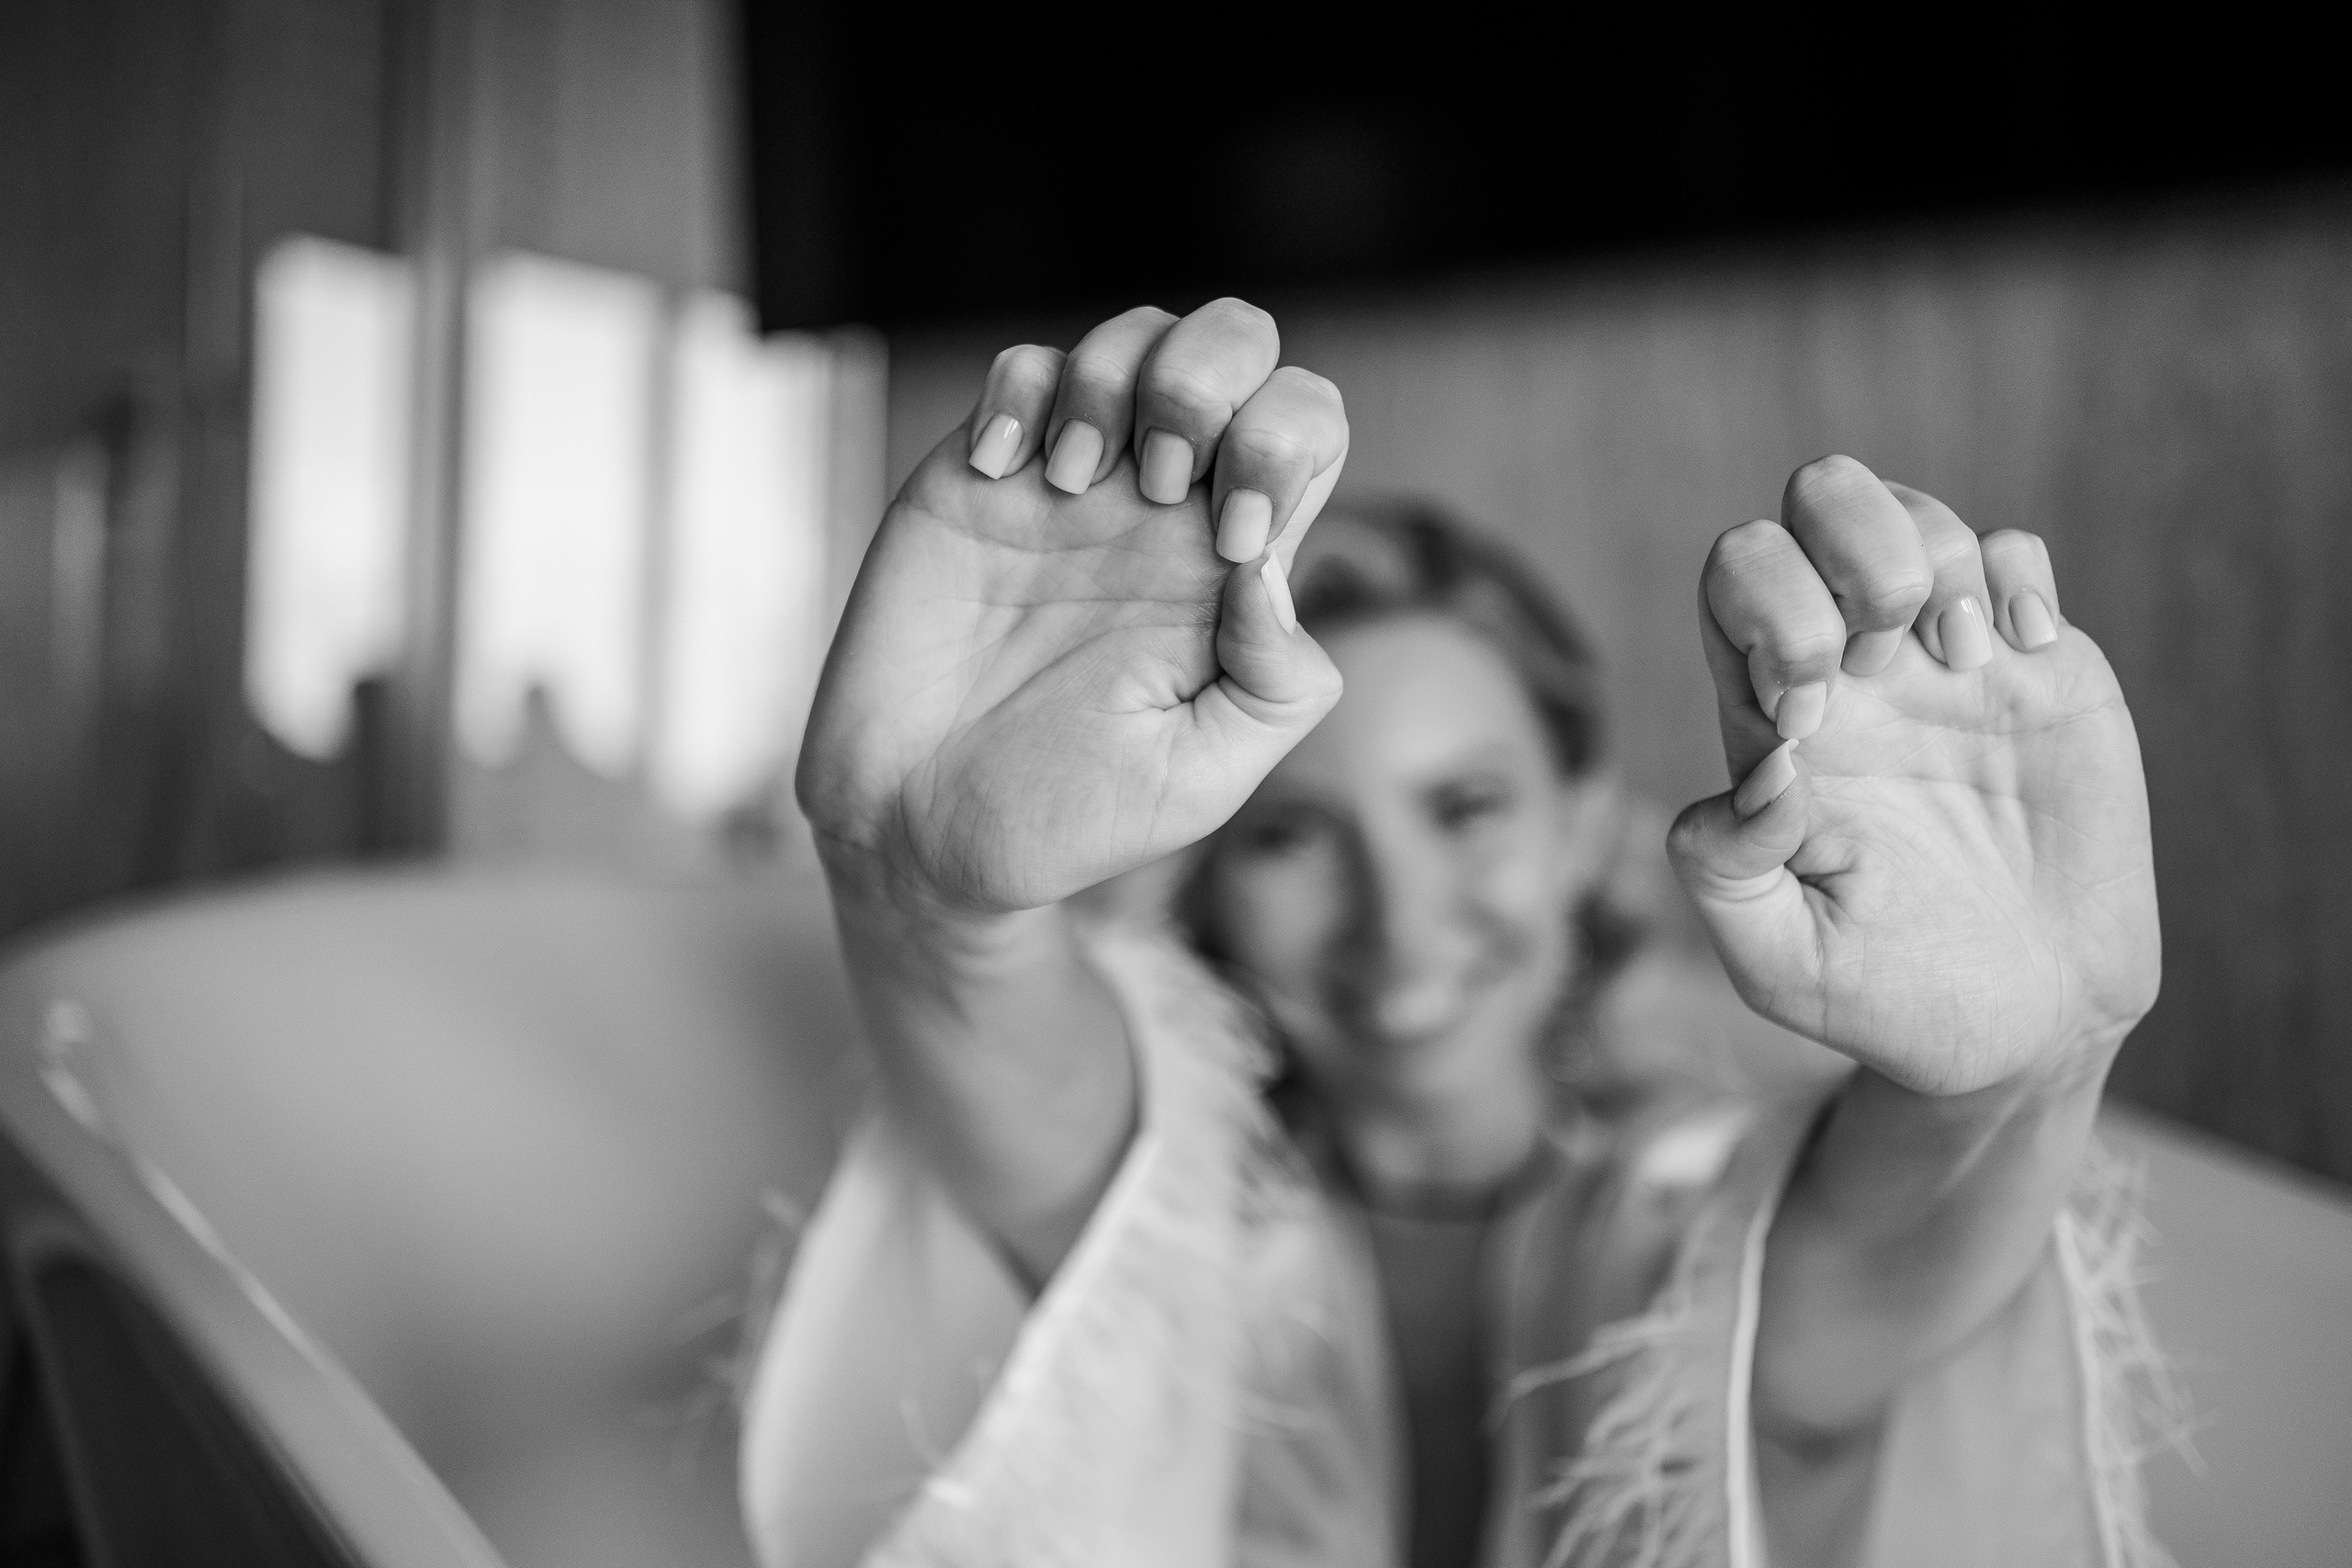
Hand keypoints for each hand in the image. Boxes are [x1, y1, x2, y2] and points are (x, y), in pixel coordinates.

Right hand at [798, 300, 1348, 912]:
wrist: (920, 831)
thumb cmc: (1068, 816)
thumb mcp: (1202, 779)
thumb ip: (1275, 682)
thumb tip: (1273, 566)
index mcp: (1234, 565)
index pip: (1307, 429)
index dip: (1288, 447)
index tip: (1229, 546)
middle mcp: (1165, 505)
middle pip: (1238, 344)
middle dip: (1210, 380)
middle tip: (1157, 486)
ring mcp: (1072, 481)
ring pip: (1133, 334)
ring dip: (1116, 381)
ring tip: (1070, 485)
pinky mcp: (978, 476)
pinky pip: (1023, 369)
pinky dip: (1021, 396)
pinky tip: (998, 479)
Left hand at [1668, 457, 2159, 1093]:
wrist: (2026, 1027)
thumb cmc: (1884, 997)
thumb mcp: (1779, 961)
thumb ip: (1724, 869)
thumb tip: (1753, 769)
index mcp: (1772, 716)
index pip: (1734, 579)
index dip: (1763, 606)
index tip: (1806, 713)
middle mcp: (1852, 667)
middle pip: (1818, 500)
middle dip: (1846, 545)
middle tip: (1879, 650)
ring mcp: (1948, 659)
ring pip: (1917, 513)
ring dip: (1935, 558)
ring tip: (1964, 660)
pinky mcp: (2042, 669)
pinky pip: (2017, 551)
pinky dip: (2018, 577)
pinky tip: (2027, 654)